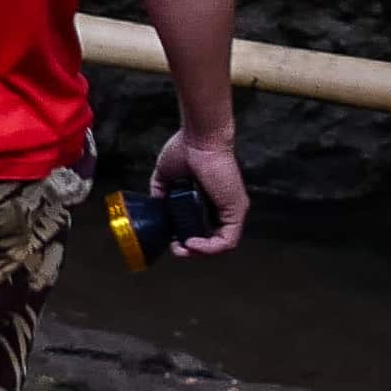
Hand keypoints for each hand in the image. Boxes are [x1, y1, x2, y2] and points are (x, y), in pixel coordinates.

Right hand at [151, 130, 248, 256]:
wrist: (199, 138)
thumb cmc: (185, 148)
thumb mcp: (165, 174)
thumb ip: (161, 190)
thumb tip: (155, 205)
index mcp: (211, 198)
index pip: (204, 227)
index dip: (187, 237)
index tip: (171, 237)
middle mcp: (225, 206)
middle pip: (213, 239)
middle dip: (192, 249)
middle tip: (175, 247)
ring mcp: (233, 209)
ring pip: (221, 244)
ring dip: (200, 252)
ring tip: (182, 248)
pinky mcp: (236, 211)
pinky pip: (227, 241)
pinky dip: (209, 248)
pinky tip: (191, 243)